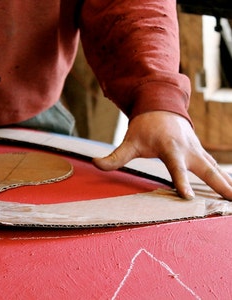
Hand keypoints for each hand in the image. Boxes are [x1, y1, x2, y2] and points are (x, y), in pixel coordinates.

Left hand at [93, 111, 231, 199]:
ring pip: (215, 168)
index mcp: (169, 148)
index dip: (180, 182)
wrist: (161, 106)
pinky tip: (229, 189)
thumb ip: (115, 156)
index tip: (187, 197)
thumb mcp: (130, 141)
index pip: (175, 168)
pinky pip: (214, 166)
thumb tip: (95, 164)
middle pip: (206, 170)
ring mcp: (196, 150)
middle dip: (220, 185)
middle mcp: (187, 149)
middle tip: (231, 201)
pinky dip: (224, 177)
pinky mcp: (200, 151)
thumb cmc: (145, 126)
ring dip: (227, 183)